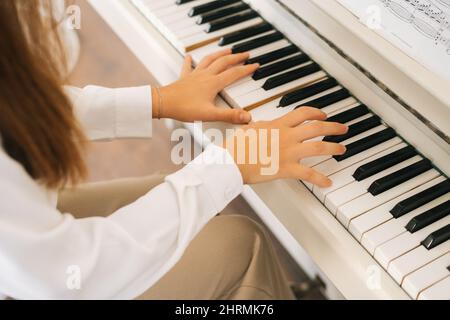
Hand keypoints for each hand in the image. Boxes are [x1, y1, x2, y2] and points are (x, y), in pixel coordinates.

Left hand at [153, 49, 258, 123]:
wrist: (163, 103)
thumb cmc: (184, 108)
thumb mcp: (210, 115)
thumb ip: (229, 116)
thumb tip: (247, 117)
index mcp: (213, 83)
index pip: (234, 73)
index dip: (246, 69)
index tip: (255, 64)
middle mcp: (205, 75)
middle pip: (224, 62)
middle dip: (236, 57)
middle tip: (246, 53)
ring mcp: (194, 75)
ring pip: (209, 59)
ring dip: (220, 53)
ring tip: (227, 49)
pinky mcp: (184, 77)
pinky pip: (188, 66)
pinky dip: (190, 60)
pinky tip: (189, 56)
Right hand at [225, 107, 348, 186]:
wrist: (231, 161)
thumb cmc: (237, 146)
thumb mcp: (250, 129)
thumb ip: (263, 126)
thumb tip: (264, 125)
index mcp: (278, 125)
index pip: (303, 113)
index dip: (316, 113)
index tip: (323, 115)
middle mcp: (287, 136)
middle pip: (317, 128)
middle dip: (333, 127)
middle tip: (342, 129)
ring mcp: (289, 152)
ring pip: (319, 148)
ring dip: (334, 148)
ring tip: (342, 149)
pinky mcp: (286, 169)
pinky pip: (308, 174)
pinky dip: (320, 179)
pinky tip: (328, 182)